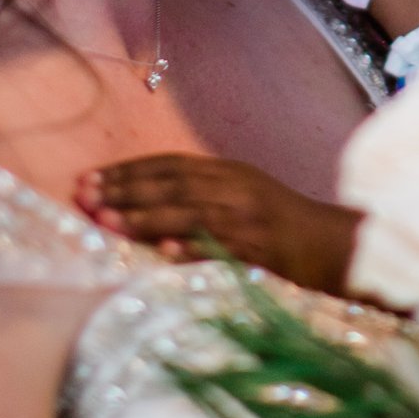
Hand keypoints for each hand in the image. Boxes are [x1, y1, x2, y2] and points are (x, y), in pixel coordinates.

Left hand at [77, 155, 362, 297]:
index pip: (169, 165)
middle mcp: (237, 190)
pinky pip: (223, 250)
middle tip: (83, 197)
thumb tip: (140, 199)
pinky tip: (166, 252)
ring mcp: (250, 221)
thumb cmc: (280, 225)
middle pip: (173, 185)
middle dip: (124, 191)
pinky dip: (193, 249)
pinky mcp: (262, 252)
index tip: (88, 179)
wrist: (335, 246)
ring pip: (190, 213)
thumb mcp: (241, 195)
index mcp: (229, 172)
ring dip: (146, 218)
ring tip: (107, 222)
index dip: (127, 171)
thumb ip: (199, 192)